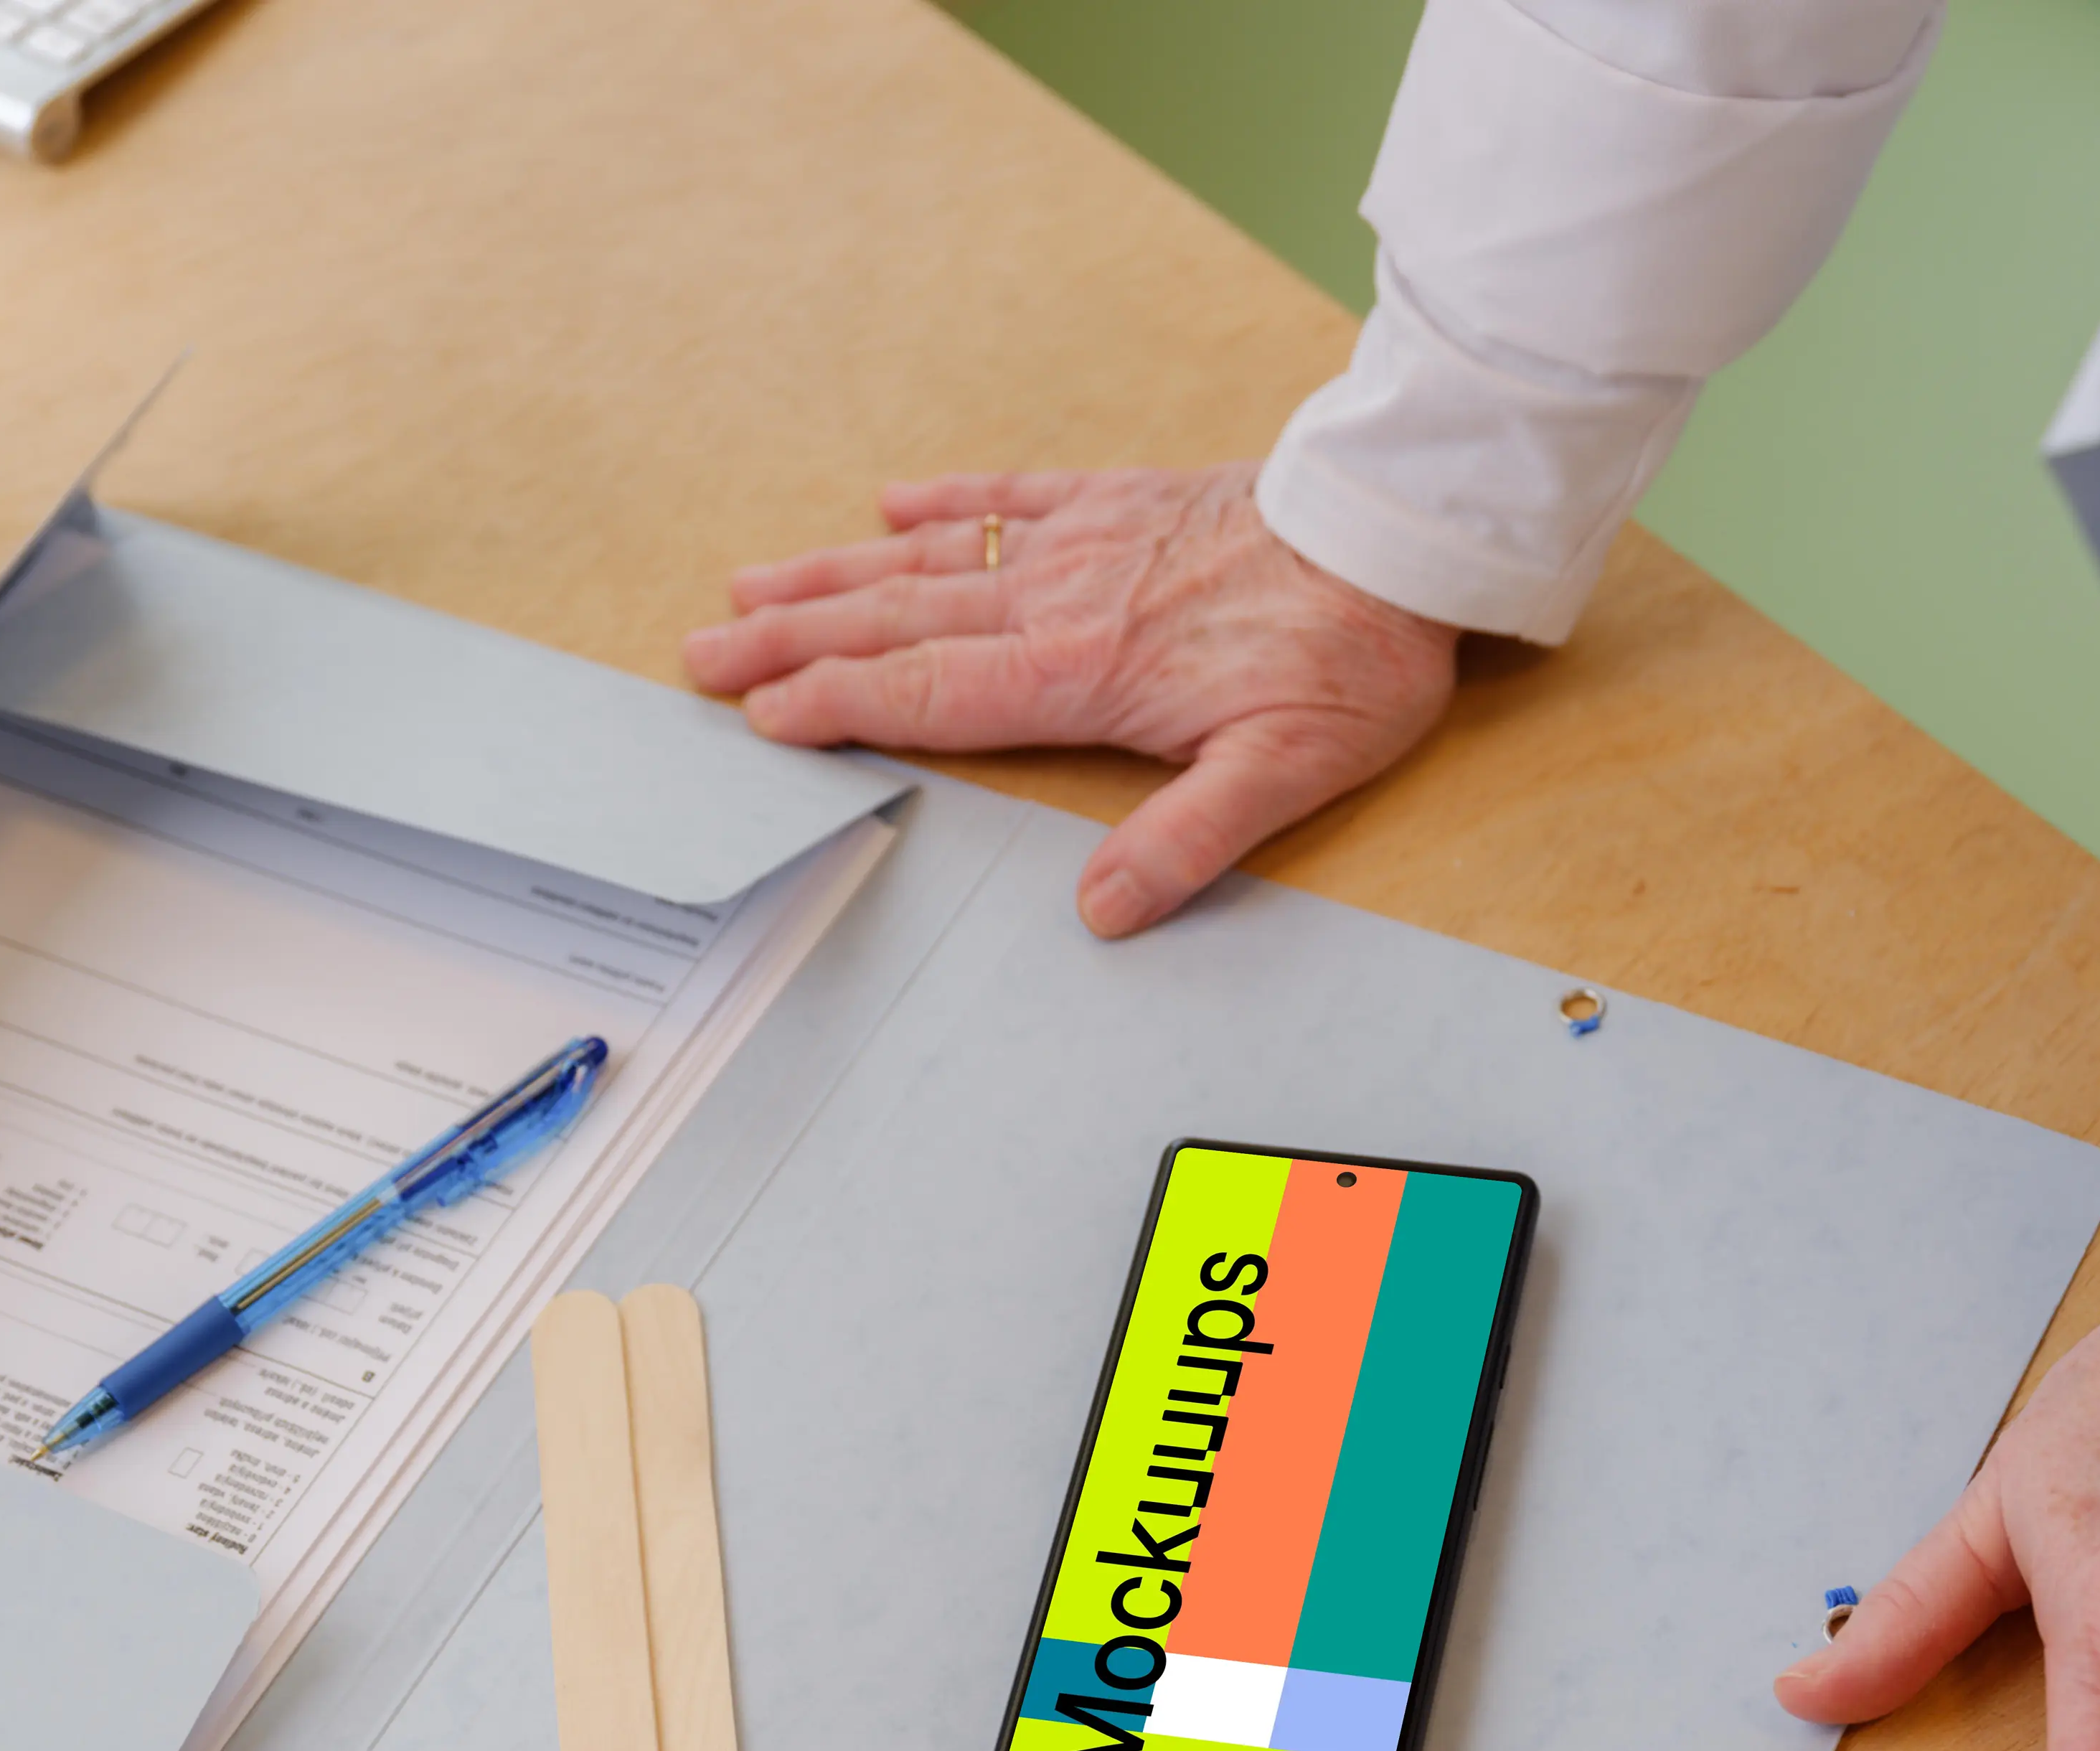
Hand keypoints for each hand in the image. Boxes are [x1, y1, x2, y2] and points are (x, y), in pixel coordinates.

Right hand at [685, 465, 1458, 936]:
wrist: (1400, 534)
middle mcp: (1061, 598)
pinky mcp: (1120, 496)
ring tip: (751, 585)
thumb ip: (1186, 841)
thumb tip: (1102, 910)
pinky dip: (946, 497)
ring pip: (932, 559)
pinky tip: (890, 501)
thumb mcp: (1286, 776)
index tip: (760, 716)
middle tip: (699, 652)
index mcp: (1082, 672)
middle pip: (898, 623)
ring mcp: (1085, 539)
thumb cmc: (1351, 657)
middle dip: (793, 641)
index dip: (838, 704)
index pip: (931, 694)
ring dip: (835, 574)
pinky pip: (1012, 491)